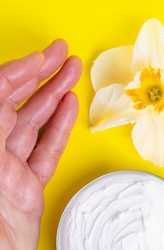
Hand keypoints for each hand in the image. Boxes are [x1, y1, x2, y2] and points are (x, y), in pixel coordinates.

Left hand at [0, 41, 80, 249]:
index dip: (18, 71)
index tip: (43, 55)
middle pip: (11, 104)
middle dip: (37, 75)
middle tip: (62, 55)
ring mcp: (5, 175)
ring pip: (31, 125)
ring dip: (51, 97)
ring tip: (70, 75)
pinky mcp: (24, 194)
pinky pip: (44, 154)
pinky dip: (57, 130)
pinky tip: (67, 112)